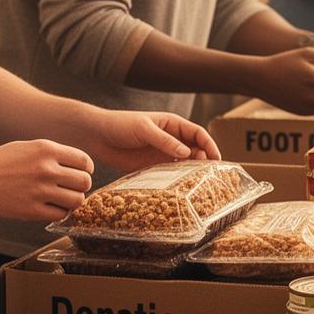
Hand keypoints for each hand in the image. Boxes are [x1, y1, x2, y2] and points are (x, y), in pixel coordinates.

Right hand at [0, 139, 94, 222]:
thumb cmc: (3, 161)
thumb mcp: (30, 147)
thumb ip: (55, 154)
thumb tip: (81, 166)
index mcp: (47, 150)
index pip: (84, 161)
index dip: (86, 169)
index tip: (81, 173)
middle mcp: (46, 169)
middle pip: (85, 182)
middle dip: (82, 186)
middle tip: (72, 188)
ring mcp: (39, 191)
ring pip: (77, 200)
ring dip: (73, 201)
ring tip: (63, 199)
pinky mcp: (31, 210)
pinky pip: (60, 214)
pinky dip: (60, 212)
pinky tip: (51, 207)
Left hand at [85, 109, 219, 174]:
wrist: (97, 136)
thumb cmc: (121, 124)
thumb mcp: (145, 129)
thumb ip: (165, 141)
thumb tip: (187, 152)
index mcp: (173, 125)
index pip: (198, 134)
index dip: (209, 145)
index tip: (217, 159)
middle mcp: (171, 140)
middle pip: (195, 150)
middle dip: (204, 161)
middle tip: (209, 175)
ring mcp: (162, 154)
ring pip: (184, 164)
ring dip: (192, 172)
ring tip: (198, 184)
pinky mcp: (152, 167)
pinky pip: (169, 174)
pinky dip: (177, 180)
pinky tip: (180, 188)